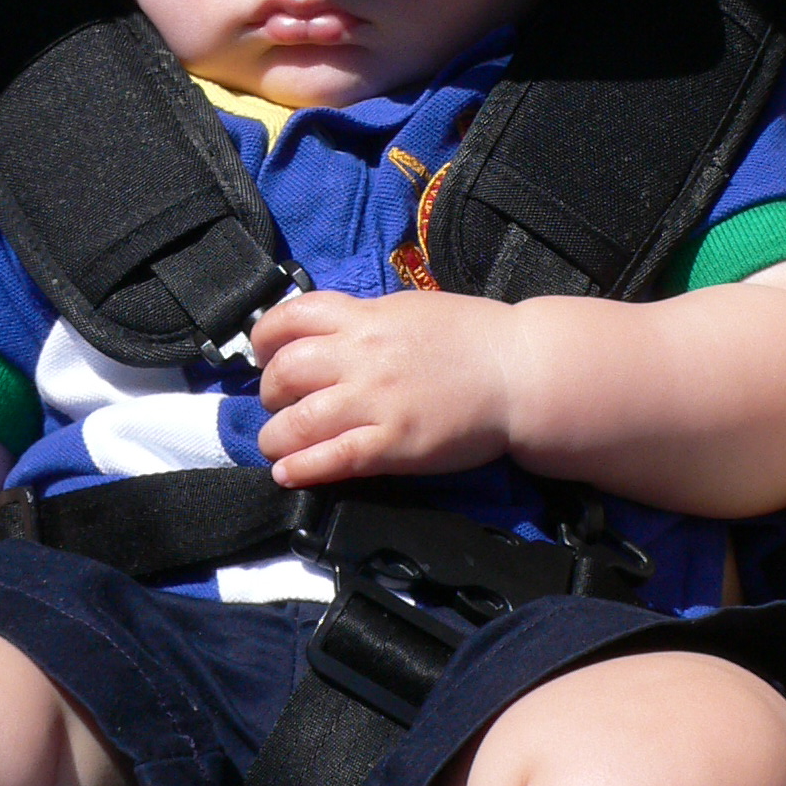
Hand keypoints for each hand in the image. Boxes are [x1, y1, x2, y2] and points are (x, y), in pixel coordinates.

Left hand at [251, 288, 519, 484]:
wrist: (521, 372)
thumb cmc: (473, 338)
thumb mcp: (409, 311)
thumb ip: (365, 321)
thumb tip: (329, 334)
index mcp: (366, 317)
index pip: (291, 317)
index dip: (265, 339)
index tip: (265, 355)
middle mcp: (363, 355)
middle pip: (285, 371)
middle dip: (270, 392)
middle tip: (279, 405)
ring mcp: (377, 401)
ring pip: (298, 421)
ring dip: (276, 437)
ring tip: (278, 445)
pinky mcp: (394, 444)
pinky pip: (333, 458)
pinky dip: (301, 467)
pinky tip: (287, 473)